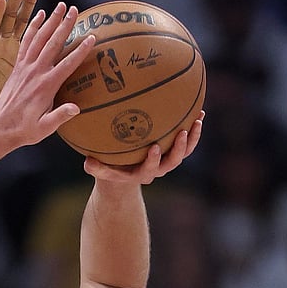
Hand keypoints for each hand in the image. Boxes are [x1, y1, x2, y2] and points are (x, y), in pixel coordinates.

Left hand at [0, 2, 95, 151]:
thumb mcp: (43, 128)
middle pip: (52, 44)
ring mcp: (25, 68)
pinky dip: (32, 28)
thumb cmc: (24, 130)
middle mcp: (35, 73)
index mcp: (45, 86)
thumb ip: (59, 117)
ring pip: (39, 39)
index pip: (67, 64)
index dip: (80, 51)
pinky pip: (25, 43)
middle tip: (75, 9)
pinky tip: (39, 16)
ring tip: (61, 6)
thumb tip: (76, 108)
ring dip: (50, 21)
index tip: (93, 37)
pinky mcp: (17, 67)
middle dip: (65, 25)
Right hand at [84, 111, 204, 184]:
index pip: (150, 168)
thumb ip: (94, 168)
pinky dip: (193, 129)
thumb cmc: (109, 168)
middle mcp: (158, 168)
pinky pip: (187, 142)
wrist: (123, 174)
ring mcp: (167, 160)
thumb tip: (88, 161)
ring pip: (184, 152)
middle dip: (179, 148)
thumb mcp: (99, 170)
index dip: (154, 159)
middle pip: (173, 161)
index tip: (154, 147)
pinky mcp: (173, 151)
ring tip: (197, 120)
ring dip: (193, 137)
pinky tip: (199, 113)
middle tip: (182, 132)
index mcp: (142, 173)